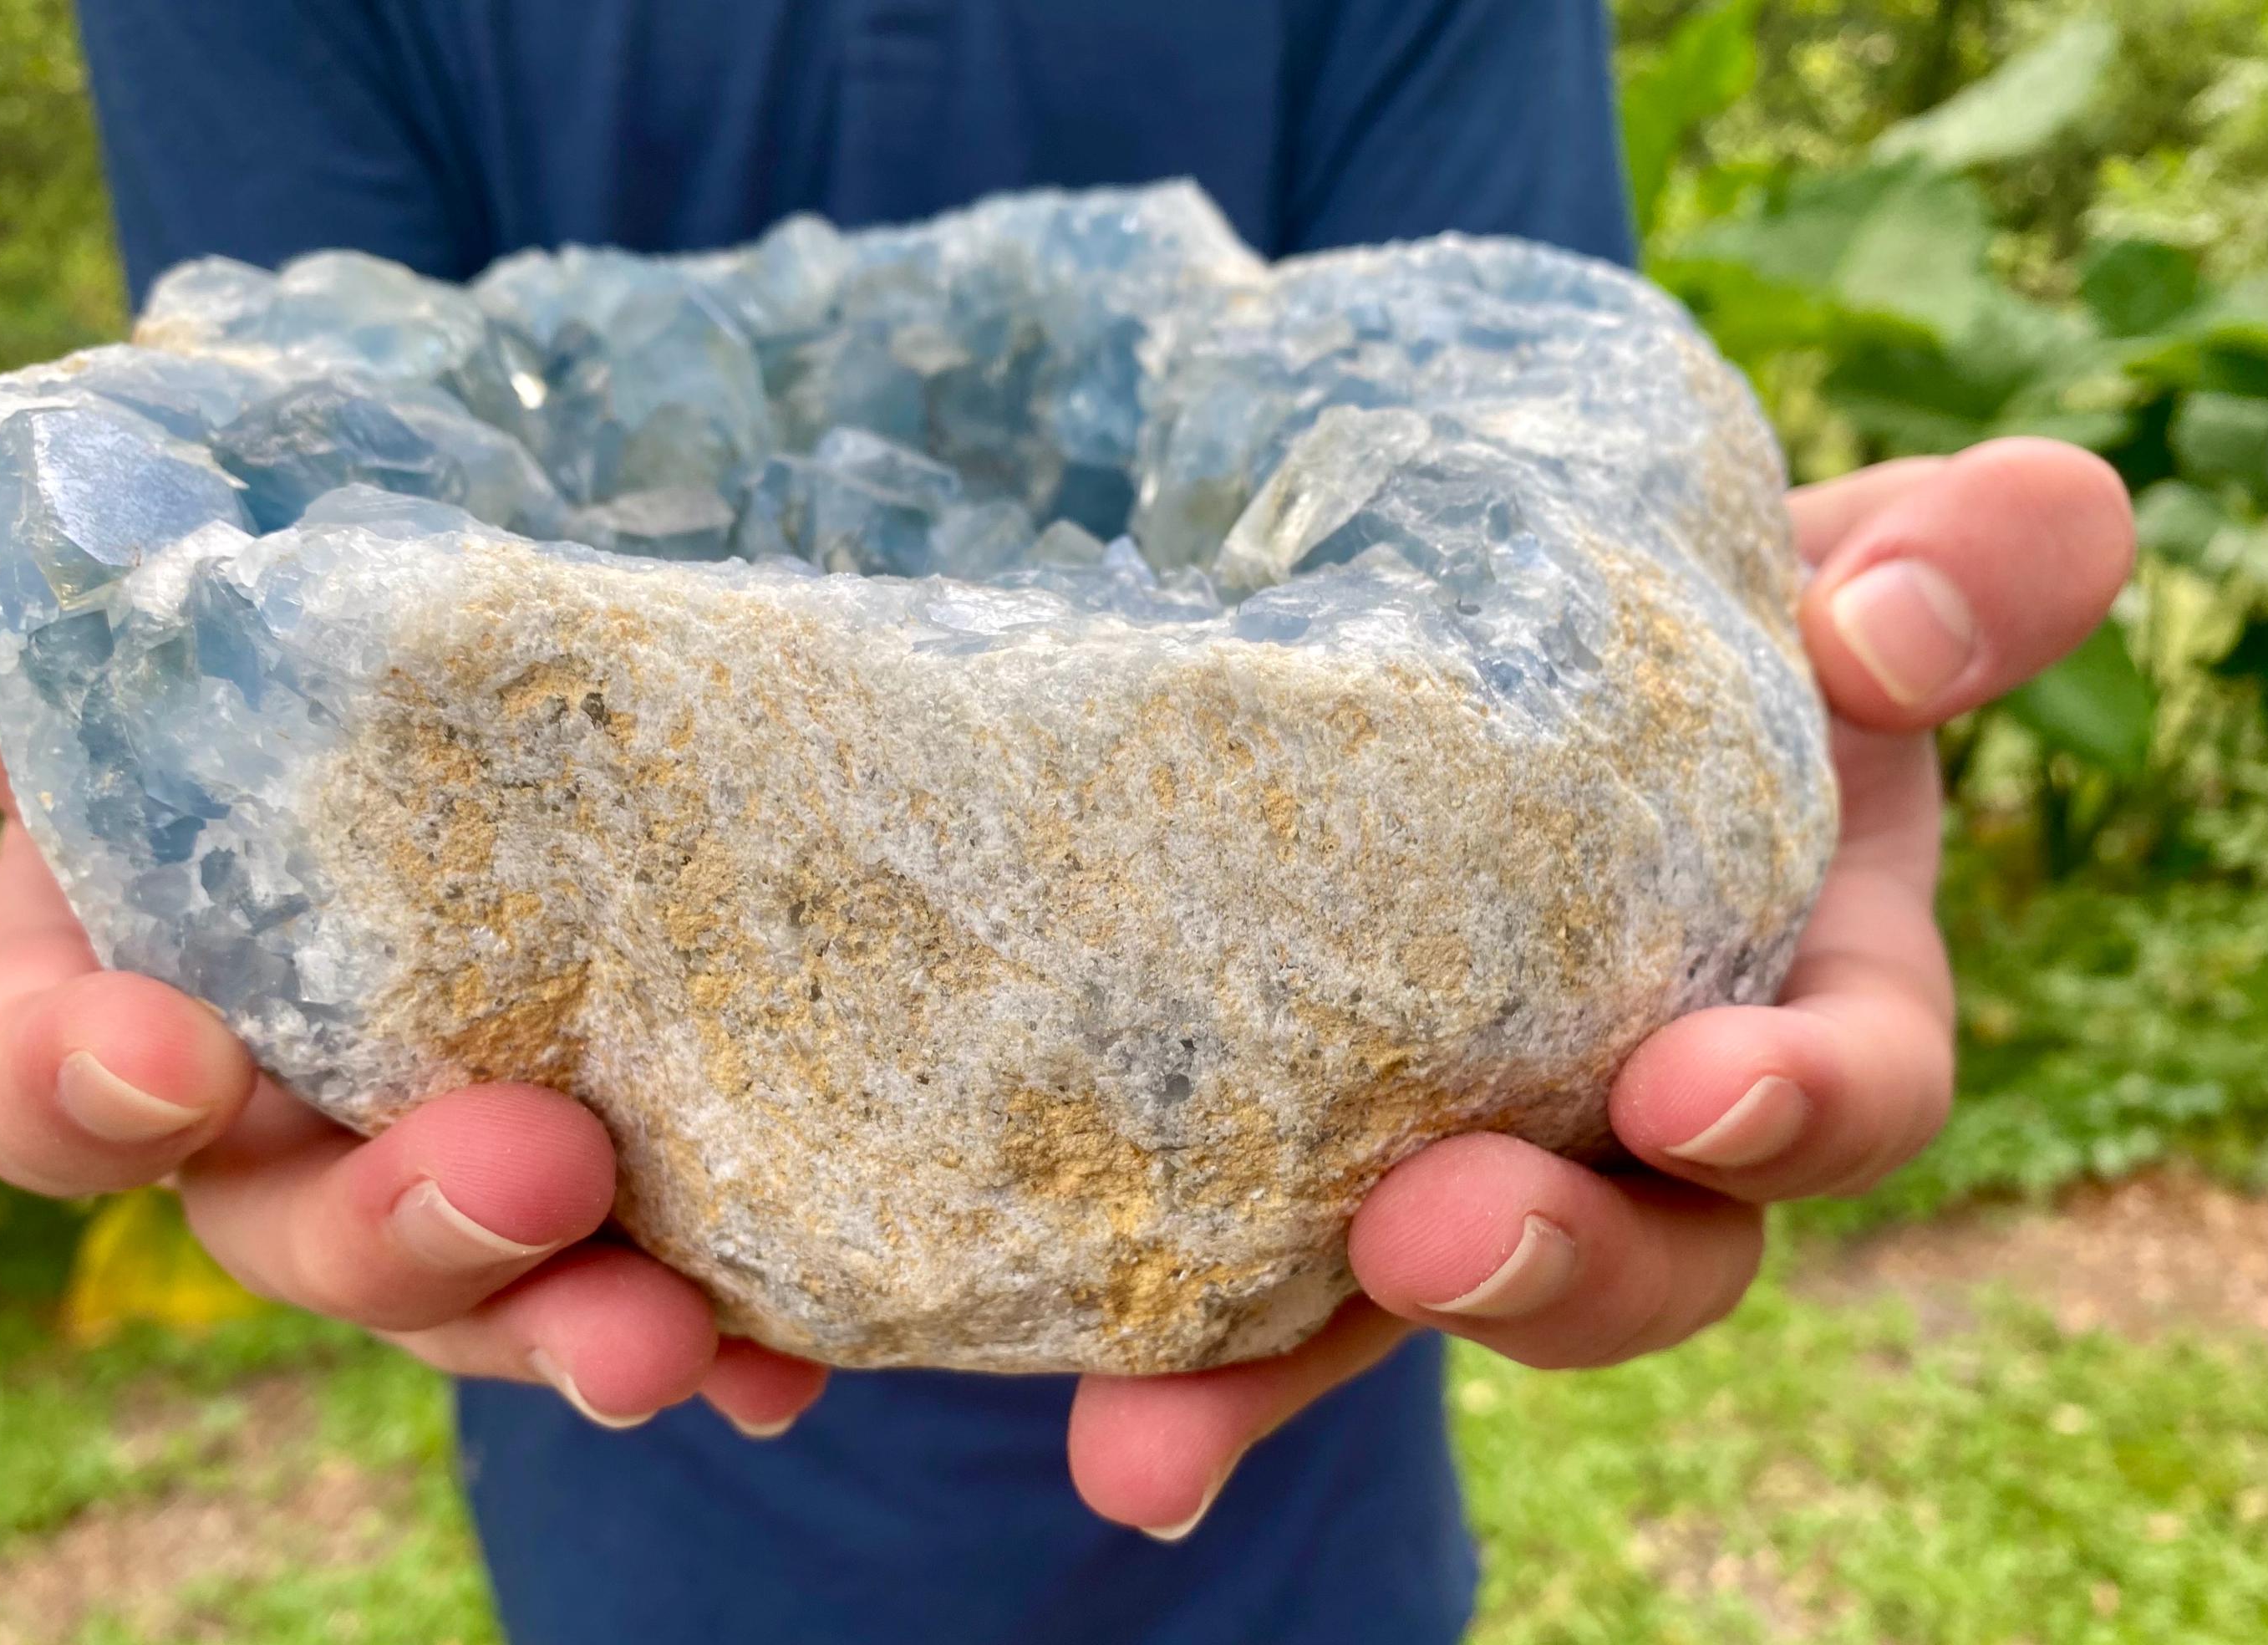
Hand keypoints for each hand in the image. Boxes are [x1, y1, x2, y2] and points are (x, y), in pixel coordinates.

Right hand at [0, 567, 828, 1436]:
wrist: (613, 615)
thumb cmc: (388, 602)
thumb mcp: (258, 560)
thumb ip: (102, 613)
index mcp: (148, 953)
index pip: (47, 1073)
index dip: (79, 1087)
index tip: (177, 1058)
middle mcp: (285, 1096)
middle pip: (282, 1225)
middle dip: (389, 1225)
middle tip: (532, 1171)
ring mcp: (454, 1158)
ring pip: (472, 1292)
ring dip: (557, 1326)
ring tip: (663, 1335)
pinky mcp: (625, 1188)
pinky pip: (659, 1288)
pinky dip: (723, 1332)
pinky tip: (781, 1358)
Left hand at [1066, 438, 2138, 1538]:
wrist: (1479, 626)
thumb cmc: (1698, 602)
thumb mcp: (1851, 562)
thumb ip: (1972, 562)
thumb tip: (1881, 628)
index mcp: (1806, 984)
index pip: (1850, 1082)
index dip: (1797, 1105)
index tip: (1690, 1090)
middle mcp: (1641, 1110)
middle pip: (1647, 1255)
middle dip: (1552, 1270)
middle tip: (1425, 1235)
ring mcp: (1470, 1148)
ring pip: (1408, 1306)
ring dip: (1289, 1373)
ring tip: (1143, 1437)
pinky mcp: (1307, 1160)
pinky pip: (1248, 1278)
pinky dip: (1171, 1355)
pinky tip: (1092, 1422)